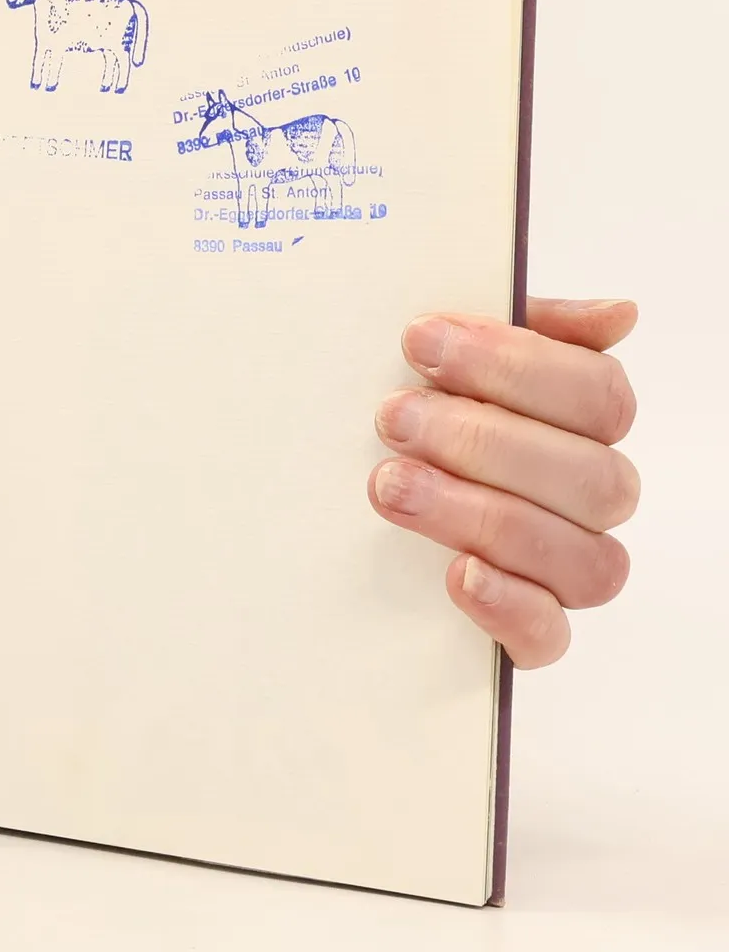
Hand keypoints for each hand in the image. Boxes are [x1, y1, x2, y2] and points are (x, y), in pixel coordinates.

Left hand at [369, 298, 638, 668]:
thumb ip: (523, 328)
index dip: (516, 365)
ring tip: (391, 485)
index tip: (421, 340)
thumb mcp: (448, 358)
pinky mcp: (525, 630)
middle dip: (484, 441)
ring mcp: (564, 567)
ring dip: (480, 515)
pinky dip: (508, 606)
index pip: (597, 395)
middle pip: (590, 477)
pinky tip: (458, 572)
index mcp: (583, 424)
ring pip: (578, 557)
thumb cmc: (414, 406)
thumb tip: (618, 315)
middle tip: (394, 418)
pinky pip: (548, 637)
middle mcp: (589, 497)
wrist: (334, 490)